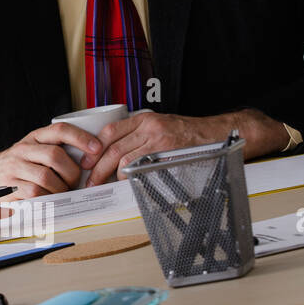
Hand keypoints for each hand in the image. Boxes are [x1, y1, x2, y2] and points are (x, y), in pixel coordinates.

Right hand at [0, 123, 103, 198]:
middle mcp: (23, 150)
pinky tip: (49, 199)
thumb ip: (54, 151)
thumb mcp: (32, 151)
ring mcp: (15, 168)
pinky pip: (35, 193)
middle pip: (56, 156)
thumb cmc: (16, 167)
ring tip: (61, 193)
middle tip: (74, 182)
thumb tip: (90, 161)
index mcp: (34, 138)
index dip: (81, 137)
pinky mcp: (10, 187)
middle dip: (72, 172)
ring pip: (47, 177)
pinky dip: (48, 198)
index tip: (97, 148)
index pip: (60, 130)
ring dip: (60, 189)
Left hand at [82, 109, 287, 185]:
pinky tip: (127, 184)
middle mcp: (150, 128)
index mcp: (144, 119)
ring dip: (113, 176)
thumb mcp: (159, 124)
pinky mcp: (170, 156)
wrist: (216, 133)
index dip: (95, 148)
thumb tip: (113, 151)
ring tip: (106, 184)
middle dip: (98, 167)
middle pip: (114, 149)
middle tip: (91, 180)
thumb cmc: (187, 131)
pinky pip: (144, 169)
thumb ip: (138, 133)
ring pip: (126, 161)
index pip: (110, 132)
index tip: (86, 161)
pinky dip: (132, 178)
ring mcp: (160, 142)